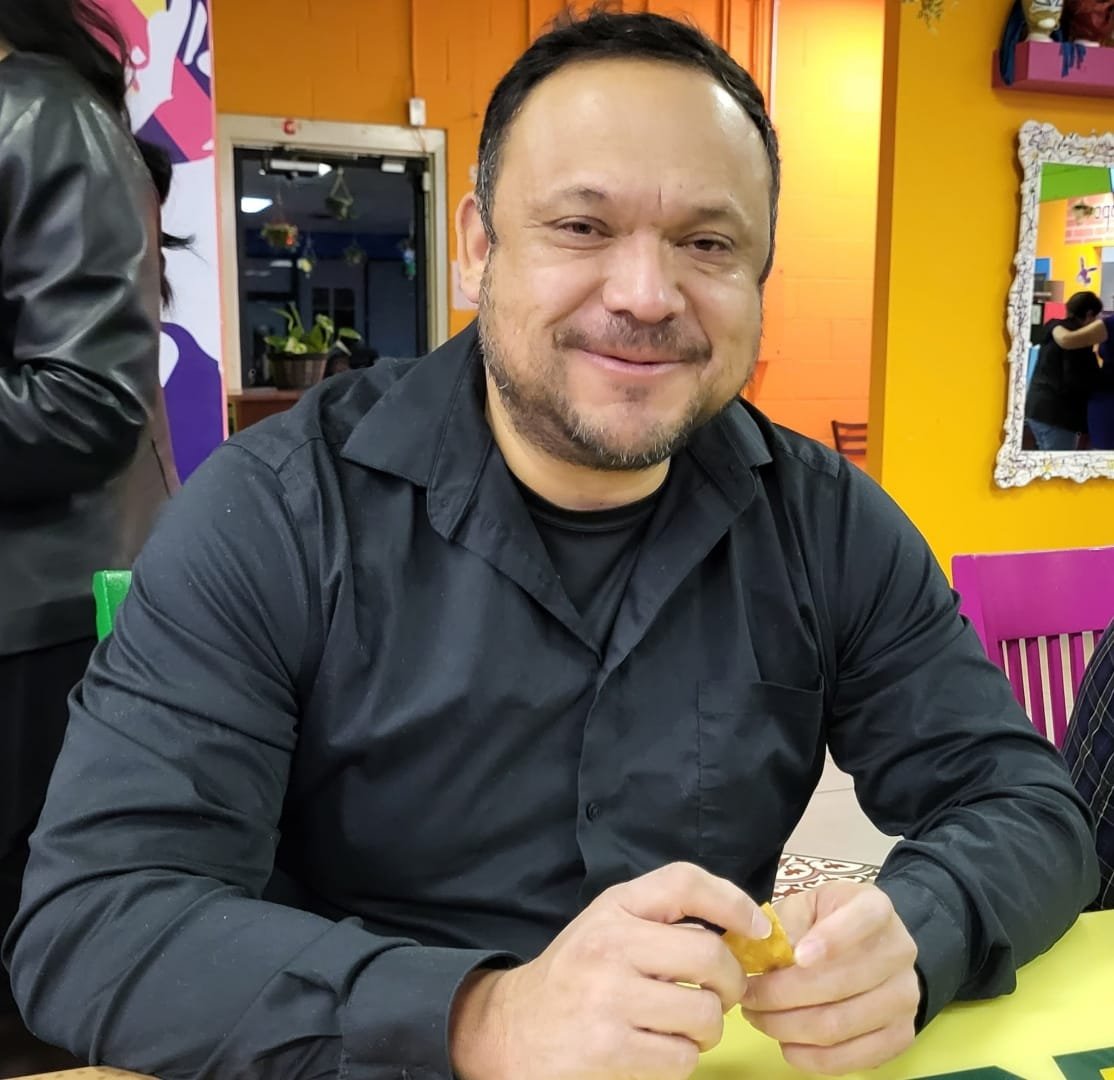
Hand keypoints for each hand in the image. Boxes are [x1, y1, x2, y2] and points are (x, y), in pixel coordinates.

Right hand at [450, 862, 771, 1079]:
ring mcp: (609, 997)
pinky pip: (682, 1057)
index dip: (732, 901)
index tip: (757, 928)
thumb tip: (740, 931)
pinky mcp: (609, 1049)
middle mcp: (610, 943)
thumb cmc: (576, 976)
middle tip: (720, 995)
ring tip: (681, 1027)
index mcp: (614, 907)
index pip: (684, 883)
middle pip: (710, 956)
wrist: (512, 1028)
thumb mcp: (608, 926)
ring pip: (704, 1014)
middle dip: (730, 984)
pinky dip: (680, 1060)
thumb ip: (661, 921)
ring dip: (704, 1029)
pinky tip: (656, 1051)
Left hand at [740, 882, 919, 1074]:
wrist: (872, 949)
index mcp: (876, 908)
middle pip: (839, 983)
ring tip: (759, 1018)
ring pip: (840, 1024)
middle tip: (747, 996)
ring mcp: (906, 997)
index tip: (797, 957)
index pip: (862, 919)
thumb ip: (785, 924)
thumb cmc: (827, 922)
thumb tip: (759, 956)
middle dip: (781, 995)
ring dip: (788, 1027)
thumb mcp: (806, 907)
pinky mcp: (902, 1036)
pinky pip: (854, 1058)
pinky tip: (786, 1044)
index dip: (832, 938)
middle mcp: (900, 951)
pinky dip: (813, 1058)